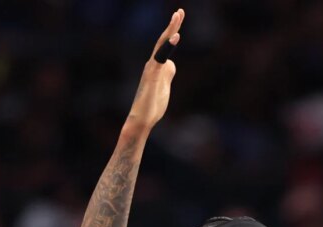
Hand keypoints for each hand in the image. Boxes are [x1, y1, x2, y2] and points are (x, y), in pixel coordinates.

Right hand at [126, 9, 184, 131]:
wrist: (142, 120)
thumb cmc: (152, 105)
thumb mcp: (164, 86)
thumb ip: (167, 73)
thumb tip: (171, 63)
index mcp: (157, 66)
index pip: (165, 44)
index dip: (172, 31)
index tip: (178, 17)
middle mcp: (152, 64)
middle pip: (163, 40)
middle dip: (172, 25)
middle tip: (180, 11)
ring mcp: (151, 69)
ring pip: (160, 46)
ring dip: (169, 30)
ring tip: (177, 16)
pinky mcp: (152, 76)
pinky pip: (160, 58)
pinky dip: (167, 46)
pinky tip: (176, 37)